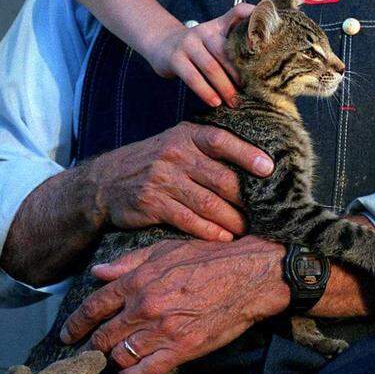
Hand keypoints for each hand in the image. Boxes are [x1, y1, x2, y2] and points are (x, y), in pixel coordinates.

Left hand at [60, 236, 289, 373]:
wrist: (249, 275)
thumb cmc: (211, 258)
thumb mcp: (167, 249)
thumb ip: (129, 262)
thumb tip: (98, 272)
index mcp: (140, 280)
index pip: (95, 306)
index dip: (77, 322)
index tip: (69, 333)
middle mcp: (145, 306)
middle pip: (103, 336)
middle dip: (90, 346)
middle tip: (85, 352)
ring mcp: (162, 330)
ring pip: (120, 355)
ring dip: (112, 360)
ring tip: (110, 362)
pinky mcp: (181, 349)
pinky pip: (143, 373)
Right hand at [86, 120, 274, 241]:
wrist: (105, 182)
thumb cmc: (154, 161)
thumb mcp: (176, 142)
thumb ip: (207, 147)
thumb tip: (253, 159)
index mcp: (186, 135)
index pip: (221, 141)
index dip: (247, 154)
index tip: (269, 168)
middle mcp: (175, 155)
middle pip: (220, 178)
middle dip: (245, 198)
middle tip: (265, 211)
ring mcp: (162, 179)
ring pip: (208, 203)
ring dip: (232, 220)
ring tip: (247, 229)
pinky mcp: (152, 203)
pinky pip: (189, 221)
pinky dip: (210, 231)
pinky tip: (224, 237)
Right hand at [142, 3, 254, 106]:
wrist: (162, 45)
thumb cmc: (199, 48)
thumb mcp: (215, 38)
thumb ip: (235, 45)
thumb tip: (261, 70)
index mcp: (219, 24)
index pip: (237, 12)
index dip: (252, 15)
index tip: (269, 32)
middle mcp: (205, 31)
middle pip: (226, 51)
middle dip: (240, 73)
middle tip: (253, 91)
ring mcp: (189, 43)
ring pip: (211, 67)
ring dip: (225, 87)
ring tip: (235, 102)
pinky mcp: (176, 58)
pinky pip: (193, 78)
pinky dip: (205, 91)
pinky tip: (215, 102)